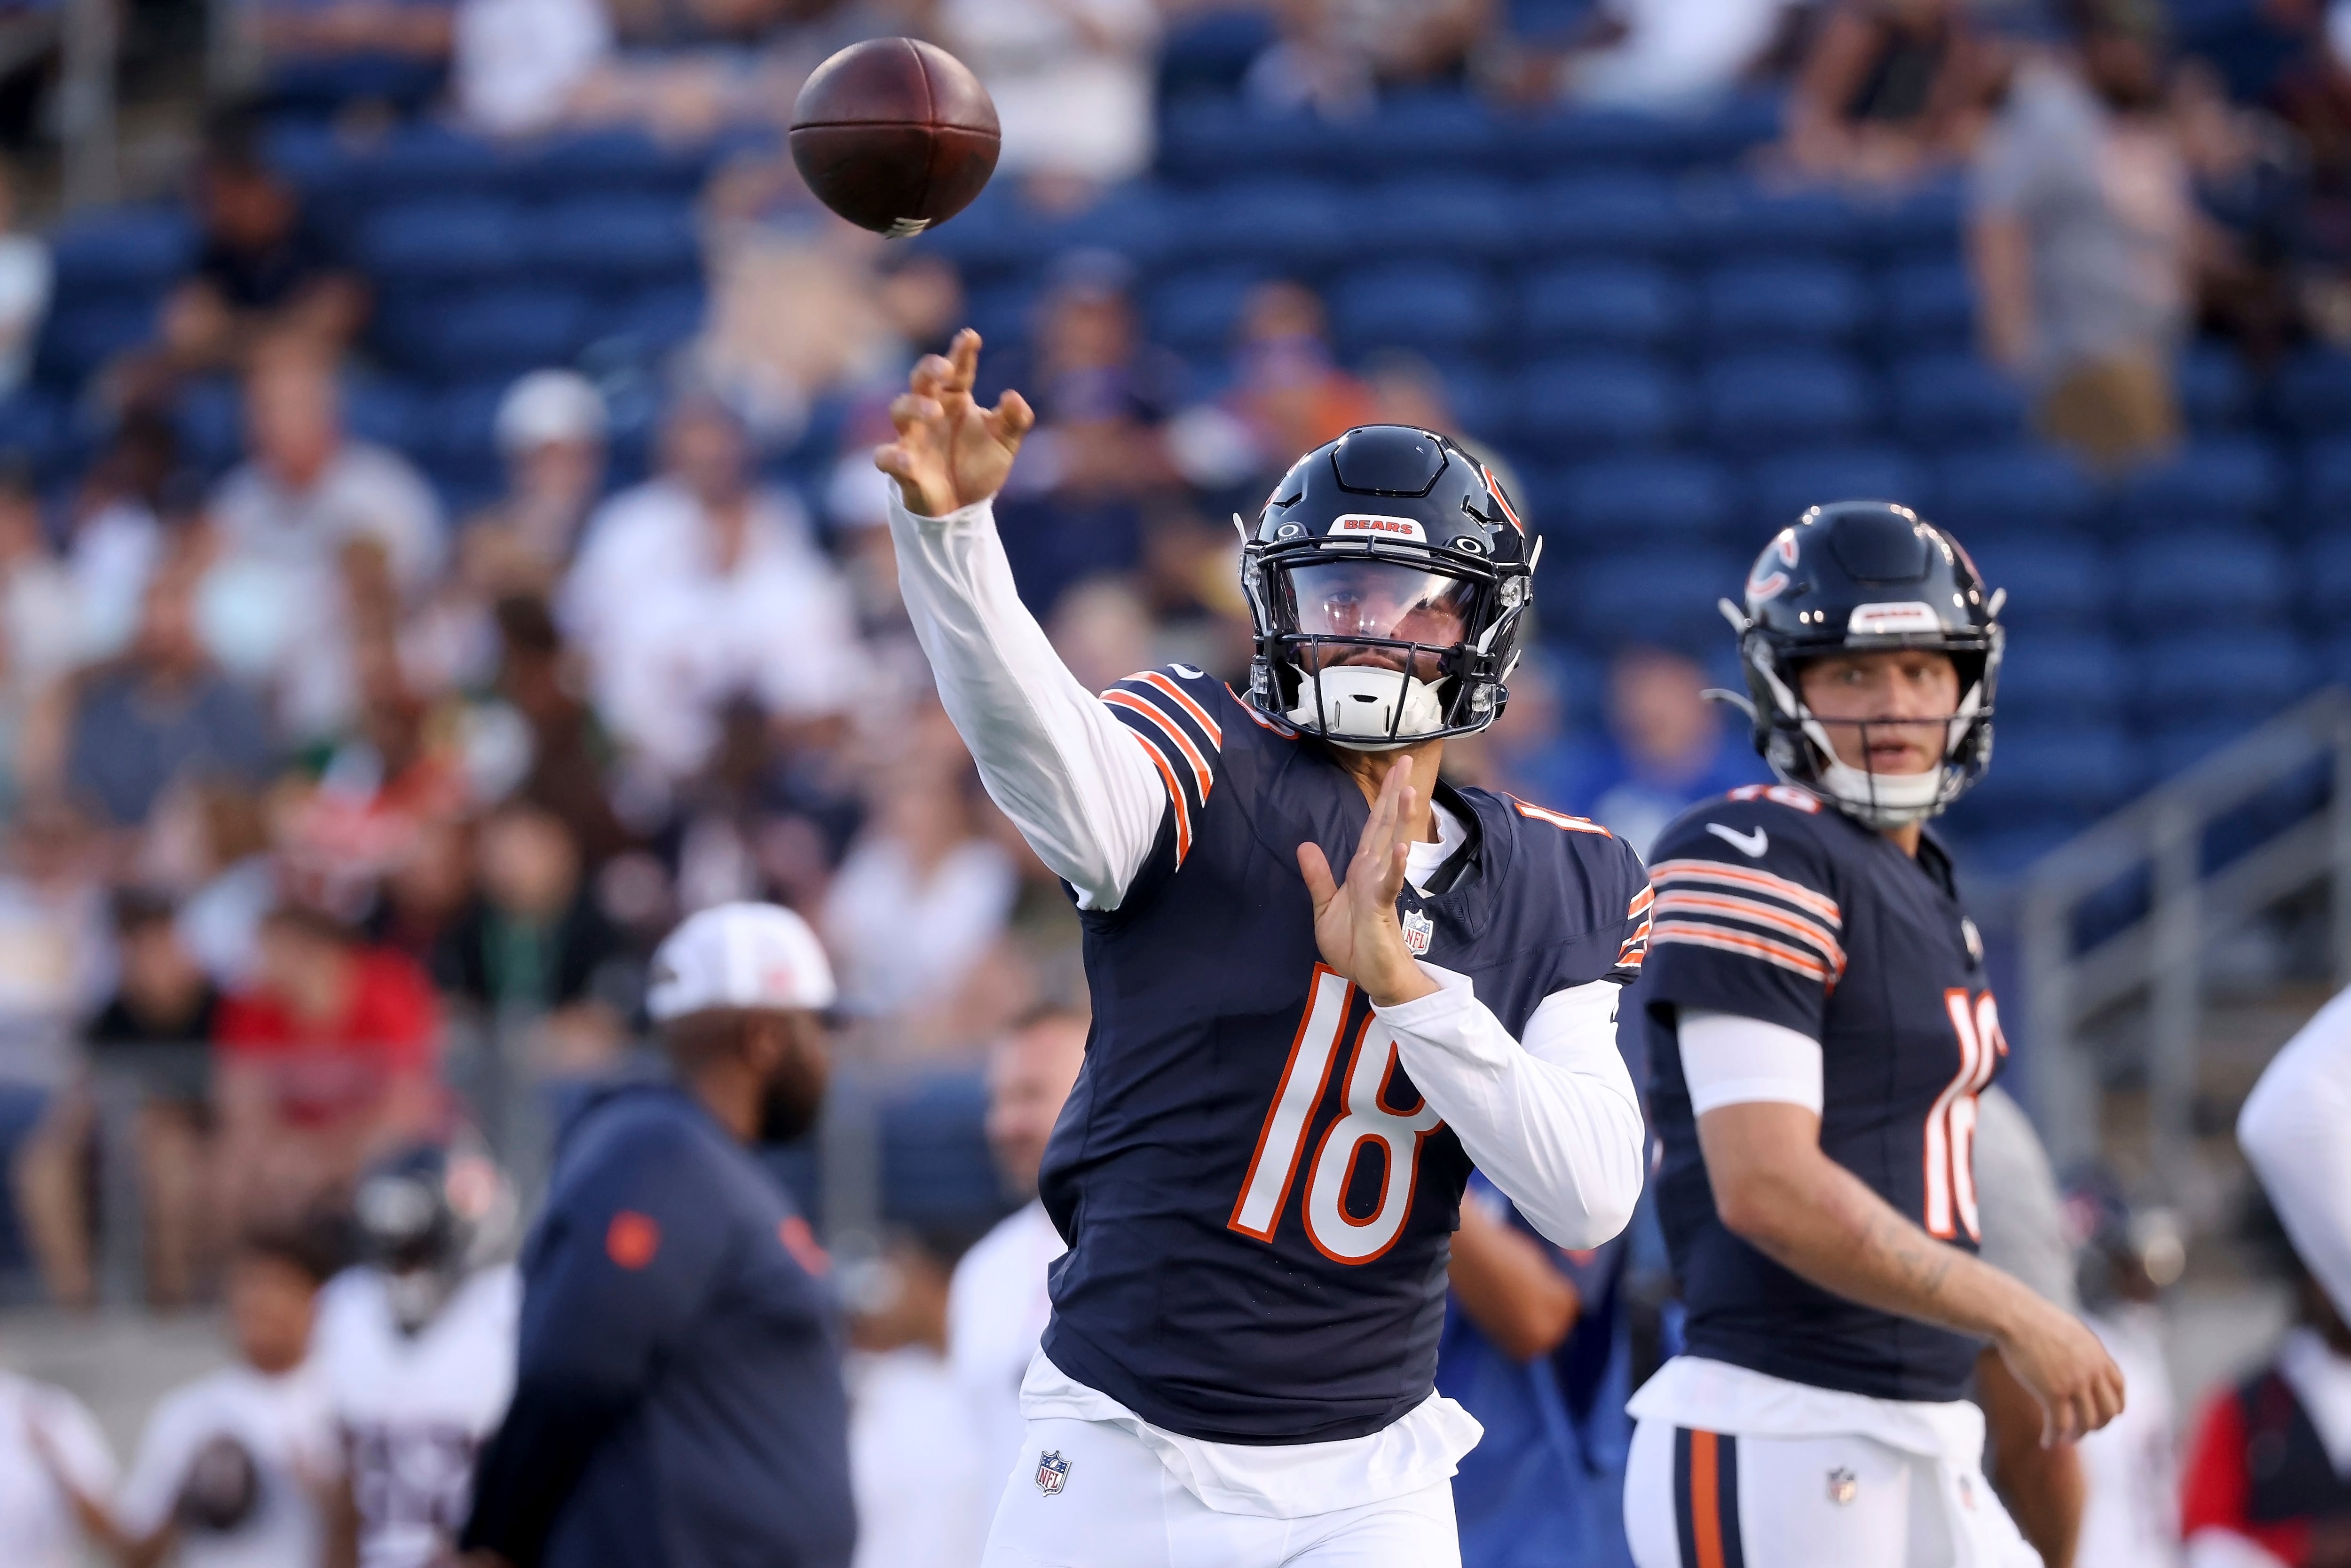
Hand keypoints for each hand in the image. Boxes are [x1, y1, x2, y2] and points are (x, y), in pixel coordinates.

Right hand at [874, 328, 1034, 516]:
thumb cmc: (980, 466)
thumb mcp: (1005, 444)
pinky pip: (886, 457)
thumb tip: (1013, 395)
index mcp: (956, 400)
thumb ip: (1015, 420)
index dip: (962, 353)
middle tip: (945, 369)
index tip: (971, 337)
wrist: (963, 508)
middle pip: (921, 380)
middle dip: (929, 369)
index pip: (958, 370)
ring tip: (934, 413)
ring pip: (900, 409)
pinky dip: (893, 457)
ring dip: (915, 407)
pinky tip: (906, 460)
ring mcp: (913, 437)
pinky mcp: (902, 467)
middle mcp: (931, 412)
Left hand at [1296, 759, 1437, 1008]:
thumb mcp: (1325, 908)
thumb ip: (1318, 877)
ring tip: (1409, 791)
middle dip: (1396, 794)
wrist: (1371, 979)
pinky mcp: (1382, 909)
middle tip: (1407, 761)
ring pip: (1392, 847)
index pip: (1374, 826)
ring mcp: (1381, 888)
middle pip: (1387, 826)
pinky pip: (1389, 885)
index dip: (1382, 798)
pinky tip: (1403, 850)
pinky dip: (1396, 867)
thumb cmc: (1354, 945)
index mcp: (1363, 869)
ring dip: (1401, 820)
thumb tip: (1305, 845)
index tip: (1393, 769)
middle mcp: (1375, 872)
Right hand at [1992, 1296, 2125, 1447]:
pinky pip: (2061, 1425)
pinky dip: (2055, 1438)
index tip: (2104, 1415)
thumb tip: (2080, 1360)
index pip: (2119, 1388)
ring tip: (2063, 1438)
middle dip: (2097, 1424)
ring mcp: (2075, 1383)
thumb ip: (2082, 1350)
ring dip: (2076, 1435)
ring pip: (2086, 1422)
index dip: (2114, 1406)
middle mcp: (2092, 1371)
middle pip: (2108, 1411)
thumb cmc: (2033, 1319)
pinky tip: (2047, 1442)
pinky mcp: (2053, 1392)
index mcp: (2098, 1354)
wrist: (2014, 1315)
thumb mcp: (2069, 1331)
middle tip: (2082, 1429)